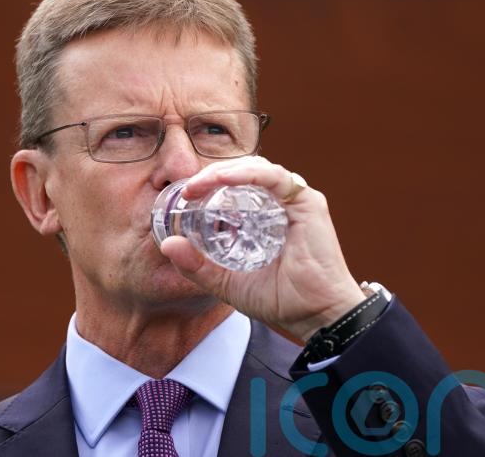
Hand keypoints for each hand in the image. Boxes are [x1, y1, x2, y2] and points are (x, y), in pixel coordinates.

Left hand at [160, 156, 365, 341]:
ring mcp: (295, 200)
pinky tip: (224, 180)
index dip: (207, 185)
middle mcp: (280, 203)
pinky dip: (248, 174)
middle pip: (242, 172)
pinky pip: (274, 177)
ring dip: (224, 172)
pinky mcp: (307, 202)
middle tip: (187, 190)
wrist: (316, 317)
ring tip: (199, 184)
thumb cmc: (282, 300)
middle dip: (211, 176)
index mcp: (265, 216)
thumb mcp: (228, 283)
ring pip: (256, 169)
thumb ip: (199, 267)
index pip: (234, 186)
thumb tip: (168, 245)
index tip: (184, 196)